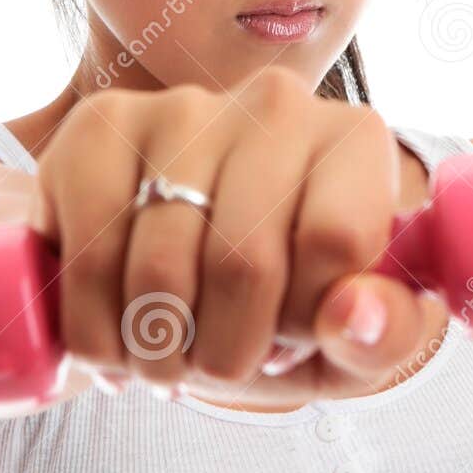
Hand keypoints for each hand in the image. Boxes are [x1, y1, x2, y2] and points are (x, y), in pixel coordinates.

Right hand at [27, 68, 450, 404]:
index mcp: (356, 141)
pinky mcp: (99, 126)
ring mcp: (181, 107)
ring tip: (163, 362)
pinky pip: (89, 256)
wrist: (189, 280)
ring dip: (154, 353)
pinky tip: (112, 341)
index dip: (304, 322)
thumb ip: (384, 338)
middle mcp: (274, 104)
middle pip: (244, 262)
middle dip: (224, 353)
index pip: (336, 242)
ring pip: (160, 267)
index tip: (289, 339)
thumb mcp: (349, 342)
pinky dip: (94, 332)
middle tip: (215, 369)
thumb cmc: (282, 307)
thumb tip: (353, 318)